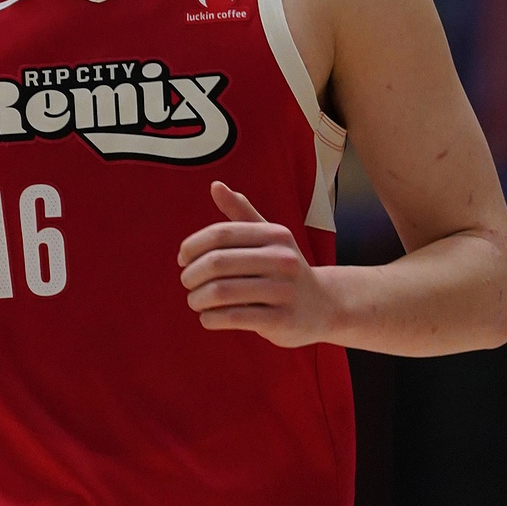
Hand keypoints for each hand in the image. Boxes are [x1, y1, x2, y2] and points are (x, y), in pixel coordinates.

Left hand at [178, 181, 333, 348]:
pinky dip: (211, 318)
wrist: (324, 306)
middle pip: (217, 263)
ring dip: (197, 298)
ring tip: (194, 301)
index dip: (193, 245)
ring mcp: (284, 291)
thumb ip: (241, 212)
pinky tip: (208, 317)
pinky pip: (233, 317)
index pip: (220, 234)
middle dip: (191, 274)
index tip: (183, 259)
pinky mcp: (281, 320)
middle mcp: (282, 259)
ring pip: (221, 292)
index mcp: (275, 235)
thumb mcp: (269, 238)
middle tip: (186, 283)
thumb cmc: (285, 269)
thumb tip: (215, 185)